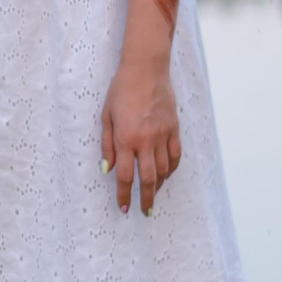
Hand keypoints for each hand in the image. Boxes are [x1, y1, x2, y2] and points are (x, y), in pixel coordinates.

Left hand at [100, 58, 181, 215]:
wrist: (146, 70)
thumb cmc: (121, 91)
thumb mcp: (106, 117)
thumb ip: (106, 145)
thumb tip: (107, 169)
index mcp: (125, 138)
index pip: (124, 175)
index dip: (124, 194)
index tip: (124, 208)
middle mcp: (146, 140)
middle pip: (148, 179)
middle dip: (146, 198)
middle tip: (144, 211)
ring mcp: (163, 135)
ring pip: (164, 170)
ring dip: (158, 185)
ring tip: (152, 194)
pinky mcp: (174, 129)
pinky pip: (175, 156)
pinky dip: (171, 169)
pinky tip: (165, 175)